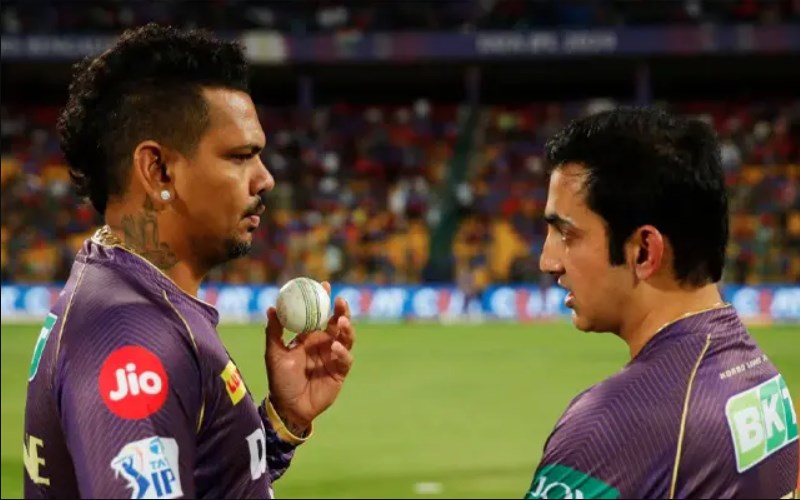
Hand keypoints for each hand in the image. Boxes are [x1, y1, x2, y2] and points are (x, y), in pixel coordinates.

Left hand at [265, 282, 354, 432]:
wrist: (288, 407)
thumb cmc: (279, 380)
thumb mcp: (274, 354)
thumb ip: (274, 332)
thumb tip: (271, 308)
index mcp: (309, 337)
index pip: (319, 314)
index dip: (323, 299)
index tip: (324, 285)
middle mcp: (324, 344)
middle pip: (338, 323)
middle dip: (342, 311)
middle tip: (340, 301)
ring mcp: (333, 358)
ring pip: (346, 339)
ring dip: (346, 329)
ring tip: (342, 322)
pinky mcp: (340, 372)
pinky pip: (345, 359)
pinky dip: (342, 352)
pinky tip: (335, 348)